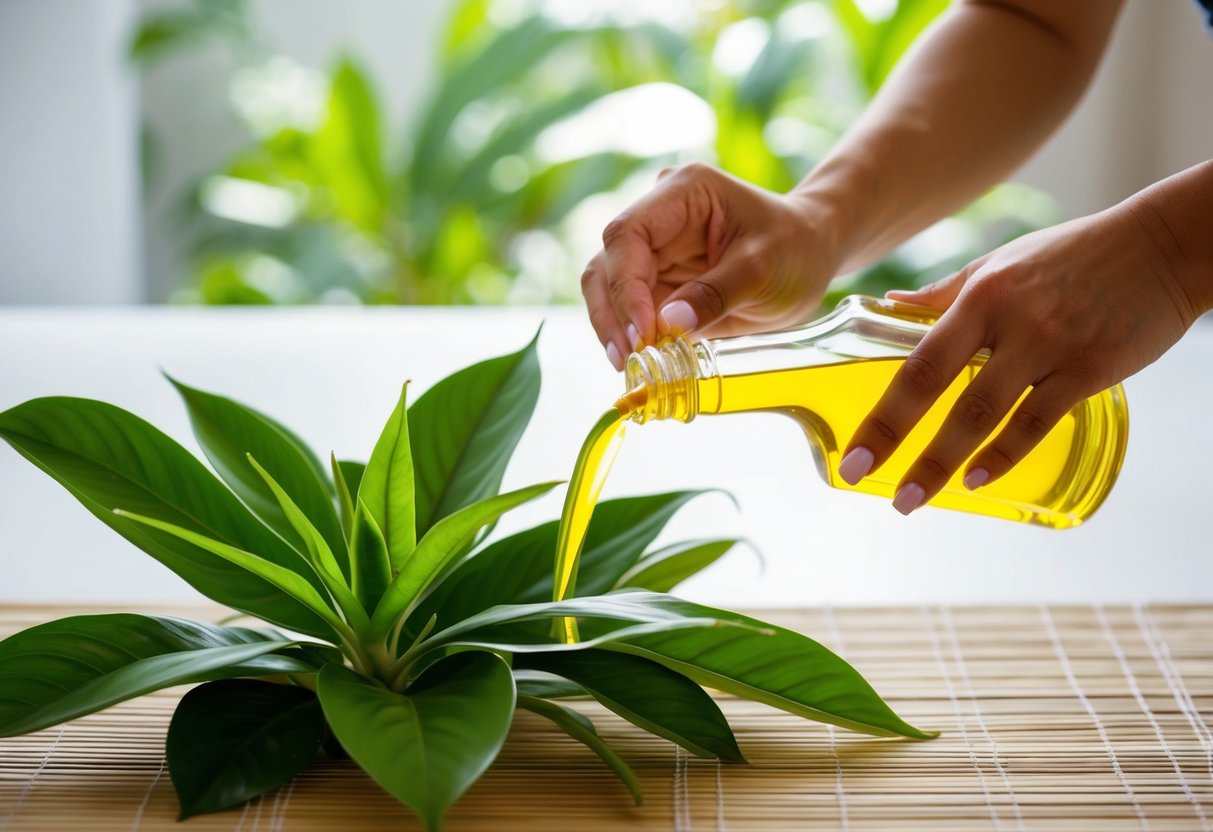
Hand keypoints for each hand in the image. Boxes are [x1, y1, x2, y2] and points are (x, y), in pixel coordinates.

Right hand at [582, 163, 840, 368]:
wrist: (812, 250)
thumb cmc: (795, 247)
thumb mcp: (764, 270)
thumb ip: (716, 295)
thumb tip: (666, 324)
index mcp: (683, 193)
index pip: (629, 235)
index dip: (626, 286)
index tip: (644, 331)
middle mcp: (658, 216)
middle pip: (608, 264)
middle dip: (613, 313)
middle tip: (627, 359)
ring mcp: (654, 249)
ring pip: (608, 288)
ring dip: (613, 327)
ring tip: (629, 365)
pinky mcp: (657, 281)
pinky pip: (628, 309)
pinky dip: (629, 335)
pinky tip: (638, 362)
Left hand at [838, 203, 1203, 514]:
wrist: (1162, 246)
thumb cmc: (1072, 254)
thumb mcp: (1000, 263)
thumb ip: (944, 292)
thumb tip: (887, 304)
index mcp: (980, 295)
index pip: (918, 361)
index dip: (882, 411)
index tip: (853, 452)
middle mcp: (1011, 320)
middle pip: (942, 391)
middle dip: (898, 442)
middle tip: (867, 482)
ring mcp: (1052, 346)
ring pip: (987, 414)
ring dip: (945, 463)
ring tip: (914, 497)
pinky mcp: (1092, 368)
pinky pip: (1041, 421)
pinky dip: (1006, 454)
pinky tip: (979, 479)